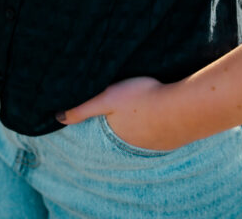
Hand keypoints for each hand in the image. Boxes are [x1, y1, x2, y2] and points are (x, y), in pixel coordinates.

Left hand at [56, 76, 194, 151]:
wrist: (184, 108)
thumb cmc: (143, 98)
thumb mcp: (108, 98)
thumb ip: (83, 108)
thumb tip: (57, 118)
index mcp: (116, 134)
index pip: (104, 130)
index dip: (104, 120)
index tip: (106, 110)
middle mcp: (134, 145)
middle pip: (125, 133)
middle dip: (123, 122)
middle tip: (127, 105)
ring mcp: (155, 144)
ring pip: (144, 134)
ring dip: (143, 123)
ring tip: (143, 107)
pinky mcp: (173, 139)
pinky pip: (161, 132)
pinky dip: (159, 123)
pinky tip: (162, 112)